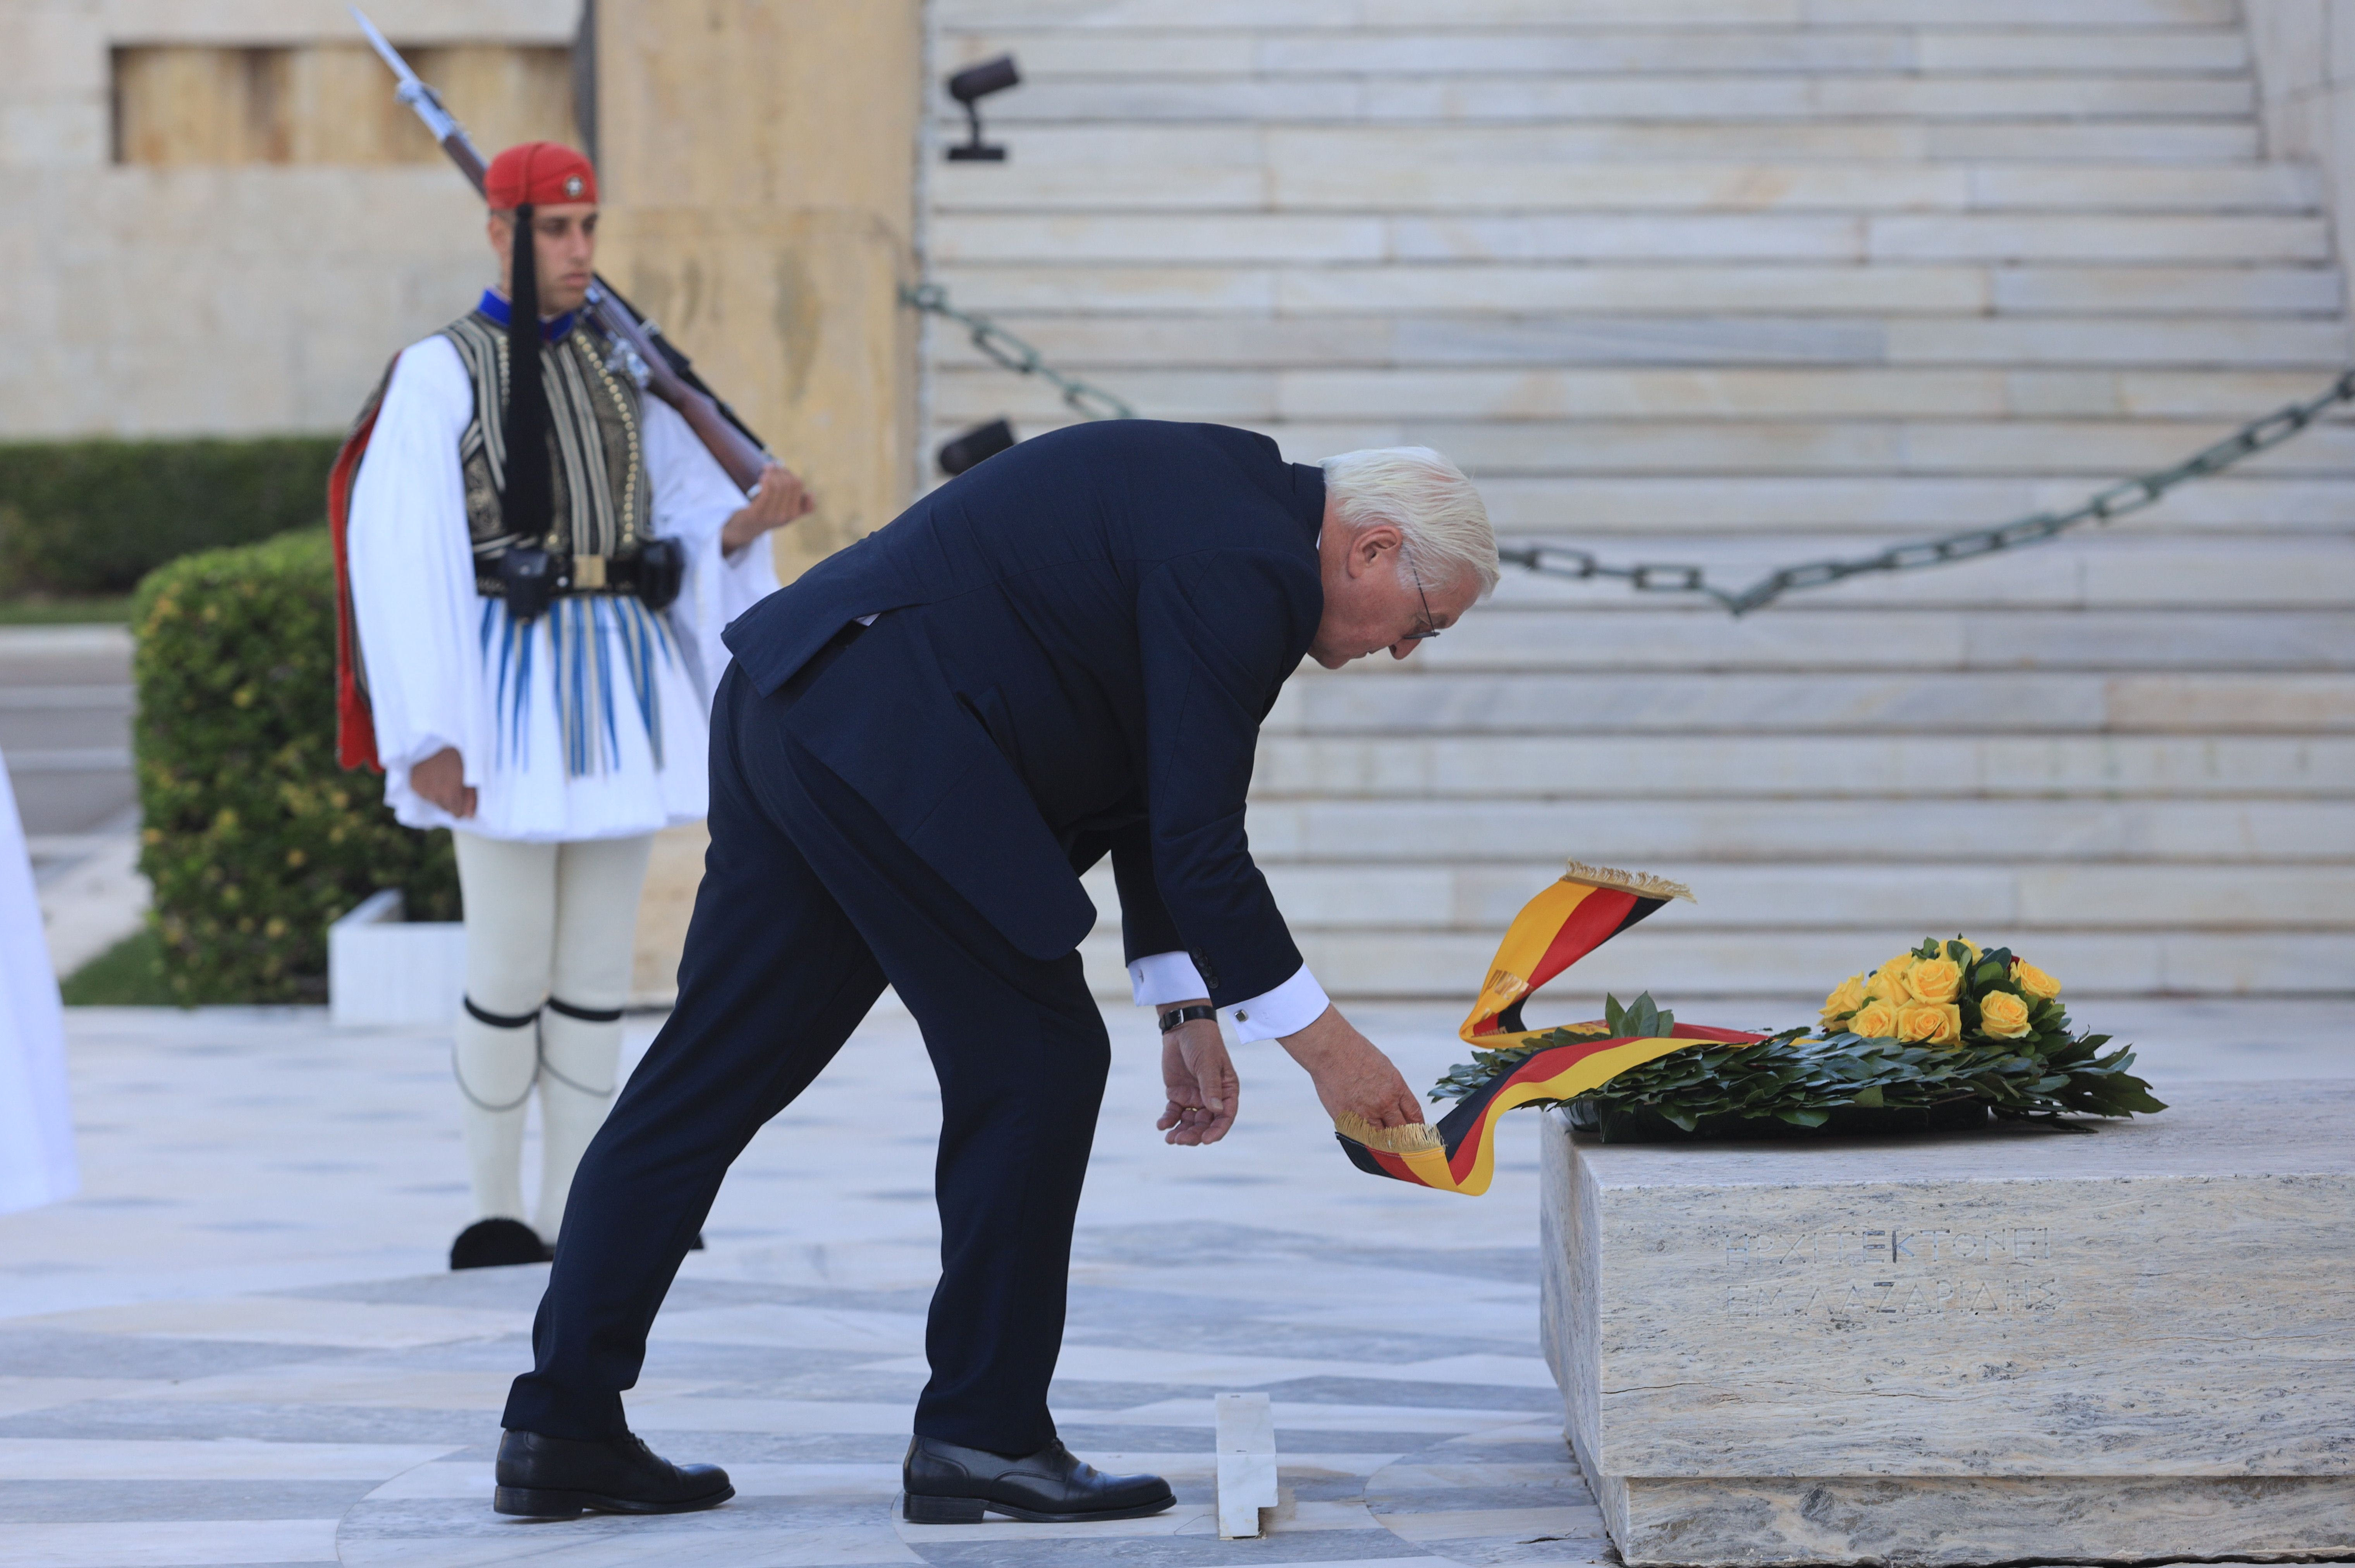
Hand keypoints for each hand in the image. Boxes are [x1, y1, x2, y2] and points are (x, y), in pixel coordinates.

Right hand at [410, 746, 475, 818]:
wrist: (433, 740)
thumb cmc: (457, 755)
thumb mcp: (469, 774)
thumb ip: (470, 796)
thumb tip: (470, 816)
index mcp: (451, 794)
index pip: (456, 814)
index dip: (461, 807)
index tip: (461, 798)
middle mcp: (435, 796)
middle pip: (445, 807)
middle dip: (450, 800)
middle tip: (452, 784)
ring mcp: (423, 791)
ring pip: (433, 801)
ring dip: (438, 794)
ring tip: (441, 778)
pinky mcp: (413, 785)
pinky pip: (423, 794)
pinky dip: (428, 788)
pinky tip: (432, 776)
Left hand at [720, 462, 813, 550]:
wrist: (745, 530)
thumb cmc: (766, 516)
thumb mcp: (786, 513)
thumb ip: (802, 507)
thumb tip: (810, 494)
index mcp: (795, 513)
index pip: (798, 485)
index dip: (789, 473)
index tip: (779, 469)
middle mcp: (786, 516)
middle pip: (789, 483)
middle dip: (780, 470)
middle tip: (770, 467)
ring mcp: (772, 516)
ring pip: (778, 485)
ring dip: (772, 473)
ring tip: (765, 470)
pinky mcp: (757, 514)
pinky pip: (766, 492)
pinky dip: (765, 481)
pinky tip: (762, 477)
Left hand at [1156, 1008, 1237, 1145]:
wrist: (1182, 1028)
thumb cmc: (1202, 1042)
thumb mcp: (1208, 1063)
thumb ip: (1210, 1087)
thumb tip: (1217, 1111)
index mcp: (1226, 1090)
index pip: (1225, 1116)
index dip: (1217, 1131)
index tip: (1206, 1140)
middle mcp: (1212, 1097)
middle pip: (1206, 1124)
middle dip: (1195, 1135)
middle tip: (1180, 1140)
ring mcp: (1194, 1097)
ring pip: (1190, 1122)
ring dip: (1181, 1132)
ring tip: (1170, 1139)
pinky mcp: (1178, 1094)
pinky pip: (1174, 1113)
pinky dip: (1168, 1120)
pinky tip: (1161, 1125)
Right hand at [1277, 1005, 1423, 1129]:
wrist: (1331, 1050)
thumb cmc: (1355, 1053)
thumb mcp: (1384, 1068)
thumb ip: (1392, 1089)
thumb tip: (1396, 1106)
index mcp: (1396, 1088)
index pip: (1414, 1115)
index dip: (1417, 1128)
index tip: (1417, 1133)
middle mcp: (1383, 1103)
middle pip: (1401, 1131)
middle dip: (1404, 1138)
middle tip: (1403, 1143)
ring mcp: (1364, 1113)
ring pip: (1380, 1138)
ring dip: (1383, 1140)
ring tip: (1382, 1140)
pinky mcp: (1346, 1119)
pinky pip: (1359, 1135)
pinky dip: (1362, 1135)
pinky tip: (1362, 1130)